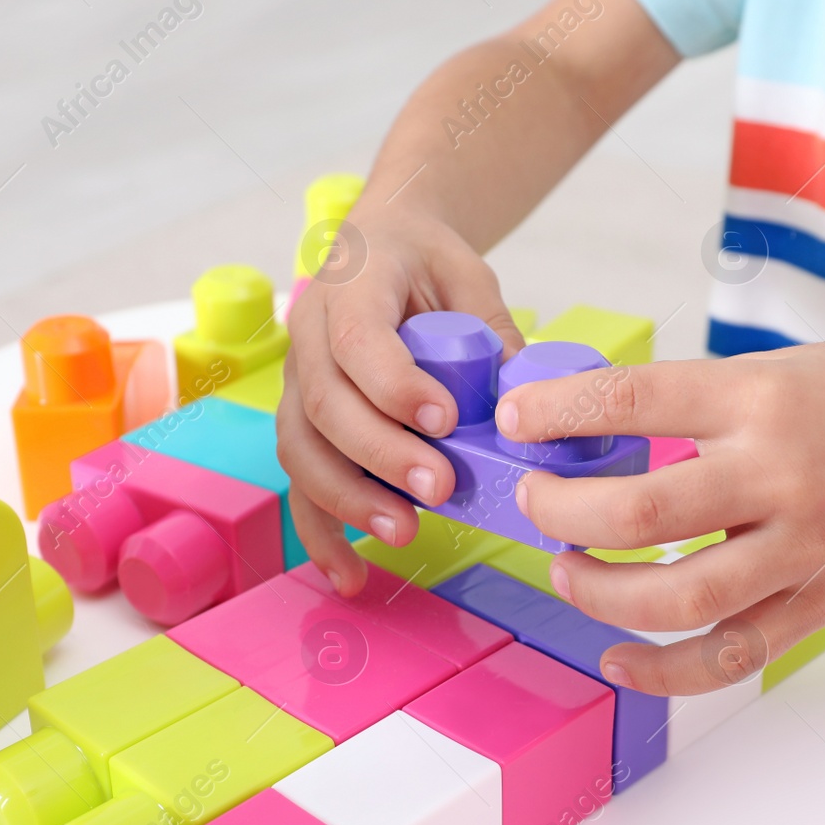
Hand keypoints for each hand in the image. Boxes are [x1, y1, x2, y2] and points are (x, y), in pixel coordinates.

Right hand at [279, 205, 523, 593]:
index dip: (394, 385)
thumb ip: (493, 330)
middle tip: (439, 489)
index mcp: (350, 289)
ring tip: (402, 532)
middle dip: (380, 456)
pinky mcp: (303, 425)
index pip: (357, 341)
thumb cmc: (424, 263)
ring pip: (303, 450)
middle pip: (325, 406)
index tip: (445, 420)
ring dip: (348, 499)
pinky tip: (351, 575)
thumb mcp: (467, 275)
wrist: (377, 248)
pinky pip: (302, 483)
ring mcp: (297, 384)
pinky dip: (322, 533)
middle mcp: (308, 338)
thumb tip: (526, 401)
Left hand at [496, 340, 824, 694]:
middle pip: (640, 513)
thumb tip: (594, 431)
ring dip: (598, 592)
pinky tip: (617, 660)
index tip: (516, 421)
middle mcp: (781, 474)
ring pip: (677, 598)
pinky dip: (665, 672)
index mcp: (765, 395)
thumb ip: (698, 405)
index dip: (557, 412)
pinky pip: (732, 655)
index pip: (634, 400)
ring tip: (564, 569)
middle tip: (534, 502)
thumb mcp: (783, 369)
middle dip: (561, 512)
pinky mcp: (822, 602)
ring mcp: (804, 549)